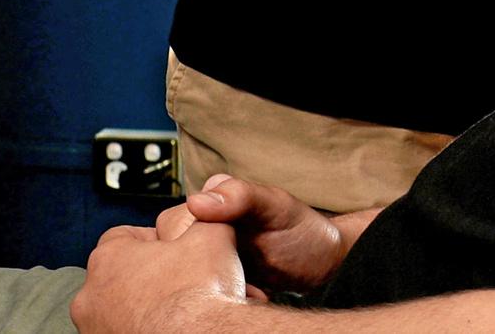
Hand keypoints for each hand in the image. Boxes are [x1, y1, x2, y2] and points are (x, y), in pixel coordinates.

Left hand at [70, 203, 252, 333]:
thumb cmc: (200, 295)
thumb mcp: (211, 234)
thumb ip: (199, 216)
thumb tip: (200, 207)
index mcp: (108, 259)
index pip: (123, 236)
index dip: (155, 239)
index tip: (177, 249)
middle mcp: (90, 298)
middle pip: (119, 274)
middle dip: (146, 275)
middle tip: (180, 280)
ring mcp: (95, 331)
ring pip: (118, 308)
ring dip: (141, 306)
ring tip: (176, 310)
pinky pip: (123, 332)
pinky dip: (141, 329)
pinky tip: (169, 329)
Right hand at [182, 173, 355, 297]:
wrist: (321, 264)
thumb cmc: (302, 231)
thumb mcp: (276, 207)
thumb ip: (241, 196)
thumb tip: (196, 201)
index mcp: (210, 203)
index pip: (174, 222)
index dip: (197, 240)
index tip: (231, 247)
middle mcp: (200, 229)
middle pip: (173, 251)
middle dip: (204, 268)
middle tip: (240, 273)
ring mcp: (204, 257)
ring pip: (180, 276)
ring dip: (209, 285)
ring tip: (245, 286)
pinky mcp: (211, 282)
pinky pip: (196, 293)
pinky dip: (215, 299)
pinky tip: (243, 296)